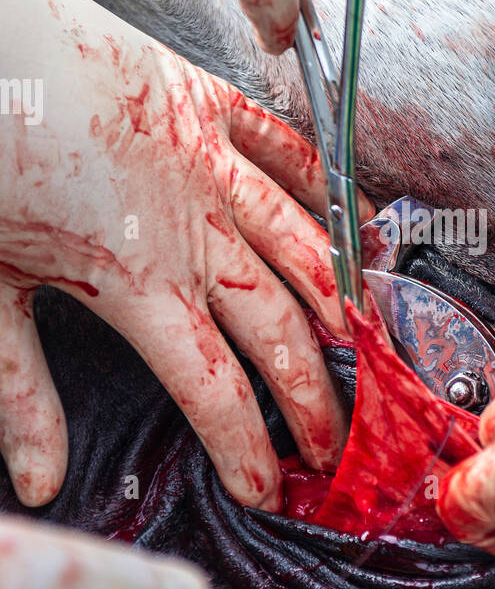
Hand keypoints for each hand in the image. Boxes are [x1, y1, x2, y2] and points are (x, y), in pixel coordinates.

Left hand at [0, 0, 368, 509]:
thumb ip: (21, 393)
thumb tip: (40, 480)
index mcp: (137, 281)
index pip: (215, 388)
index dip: (247, 448)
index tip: (267, 487)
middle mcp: (193, 227)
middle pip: (277, 328)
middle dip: (313, 393)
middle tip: (332, 438)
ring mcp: (210, 159)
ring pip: (301, 243)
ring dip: (340, 299)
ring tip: (366, 340)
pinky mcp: (206, 101)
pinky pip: (288, 146)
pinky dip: (327, 184)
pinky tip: (355, 215)